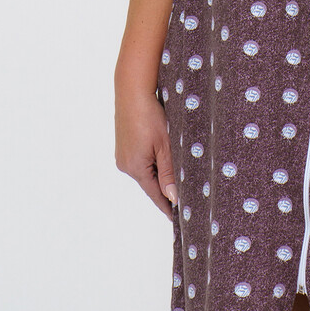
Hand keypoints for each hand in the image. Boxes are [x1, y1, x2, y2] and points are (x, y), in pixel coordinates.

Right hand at [114, 91, 176, 217]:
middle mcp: (126, 164)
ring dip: (160, 175)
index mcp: (135, 167)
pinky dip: (153, 163)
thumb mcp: (165, 145)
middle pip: (150, 184)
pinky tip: (164, 158)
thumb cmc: (150, 116)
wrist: (133, 92)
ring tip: (178, 178)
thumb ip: (169, 172)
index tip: (178, 218)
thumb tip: (172, 197)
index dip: (167, 206)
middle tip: (185, 198)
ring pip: (146, 172)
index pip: (155, 195)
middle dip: (166, 190)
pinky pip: (141, 161)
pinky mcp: (124, 146)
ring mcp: (123, 155)